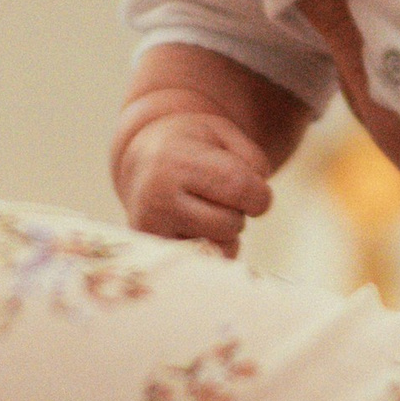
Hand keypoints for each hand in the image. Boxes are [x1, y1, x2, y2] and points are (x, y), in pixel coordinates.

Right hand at [115, 107, 276, 251]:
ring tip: (204, 210)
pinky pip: (208, 264)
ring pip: (222, 247)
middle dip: (237, 211)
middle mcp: (157, 198)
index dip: (259, 193)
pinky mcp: (156, 254)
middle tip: (217, 195)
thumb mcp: (223, 136)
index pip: (240, 187)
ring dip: (225, 233)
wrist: (140, 166)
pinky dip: (213, 249)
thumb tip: (258, 203)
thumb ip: (252, 161)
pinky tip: (196, 228)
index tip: (254, 189)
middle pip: (232, 222)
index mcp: (176, 162)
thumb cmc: (191, 148)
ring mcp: (152, 231)